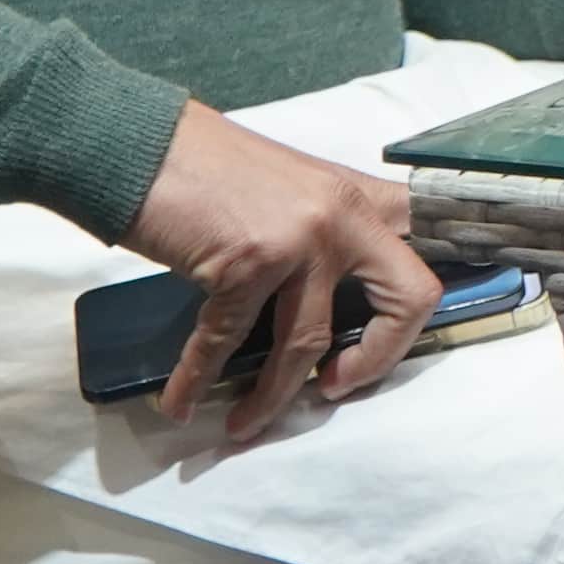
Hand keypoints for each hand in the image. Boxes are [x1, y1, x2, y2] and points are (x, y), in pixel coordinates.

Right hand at [124, 101, 440, 442]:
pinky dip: (197, 380)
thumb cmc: (203, 163)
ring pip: (306, 341)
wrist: (134, 140)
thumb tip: (330, 290)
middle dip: (379, 359)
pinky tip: (182, 402)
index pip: (428, 242)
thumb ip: (321, 228)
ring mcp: (300, 241)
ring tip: (245, 422)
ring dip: (272, 394)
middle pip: (406, 299)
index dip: (425, 291)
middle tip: (336, 385)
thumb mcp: (288, 186)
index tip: (397, 337)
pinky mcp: (244, 264)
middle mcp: (343, 217)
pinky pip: (224, 342)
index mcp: (358, 196)